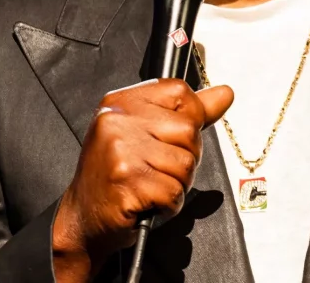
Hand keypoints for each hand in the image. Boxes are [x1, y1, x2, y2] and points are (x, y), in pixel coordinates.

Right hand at [51, 78, 233, 281]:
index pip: (179, 93)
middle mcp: (117, 121)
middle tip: (159, 170)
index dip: (191, 117)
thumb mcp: (146, 133)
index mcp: (122, 103)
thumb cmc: (117, 174)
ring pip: (185, 164)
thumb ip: (188, 113)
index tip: (176, 138)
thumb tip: (225, 93)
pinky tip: (148, 202)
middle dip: (186, 157)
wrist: (83, 217)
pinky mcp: (126, 183)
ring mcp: (120, 152)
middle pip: (188, 131)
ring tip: (151, 186)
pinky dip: (169, 204)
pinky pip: (174, 192)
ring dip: (178, 184)